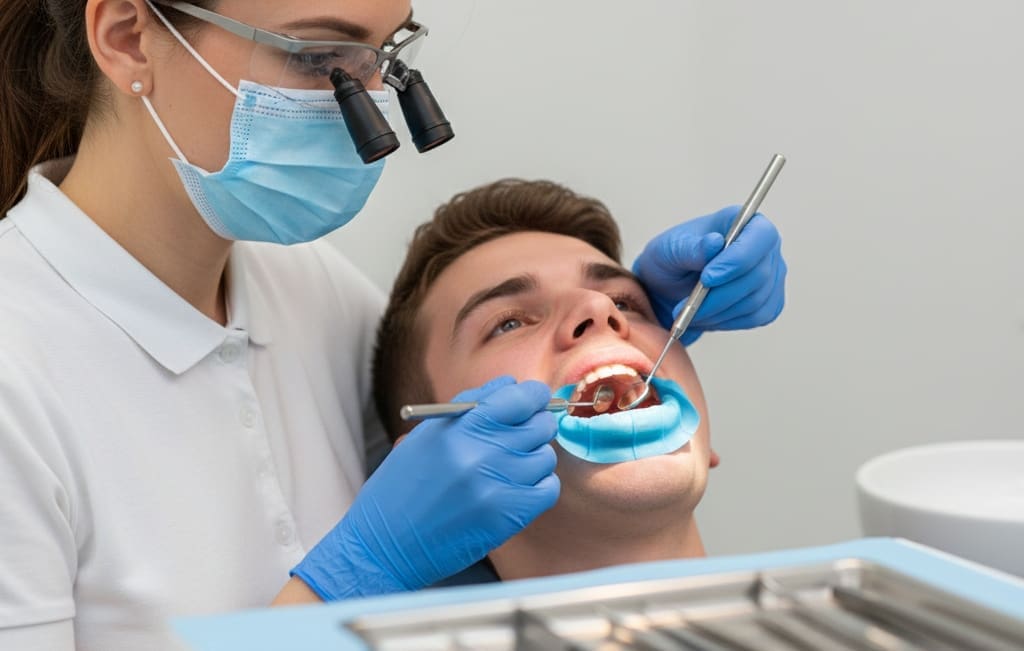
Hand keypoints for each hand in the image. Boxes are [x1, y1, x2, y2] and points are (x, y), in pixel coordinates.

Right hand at [291, 377, 558, 599]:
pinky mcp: (508, 517)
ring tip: (510, 466)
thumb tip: (511, 385)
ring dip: (533, 458)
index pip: (517, 397)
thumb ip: (470, 405)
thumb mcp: (426, 435)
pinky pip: (548, 489)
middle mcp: (480, 455)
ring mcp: (497, 487)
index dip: (532, 395)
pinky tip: (518, 487)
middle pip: (539, 425)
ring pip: (545, 457)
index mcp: (457, 429)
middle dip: (536, 424)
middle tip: (523, 432)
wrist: (385, 544)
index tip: (535, 398)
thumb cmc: (402, 486)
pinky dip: (539, 485)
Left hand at [632, 206, 785, 344]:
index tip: (707, 279)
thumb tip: (714, 242)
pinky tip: (706, 317)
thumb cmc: (672, 259)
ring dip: (718, 312)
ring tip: (689, 313)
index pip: (761, 235)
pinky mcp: (769, 301)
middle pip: (759, 275)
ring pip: (755, 301)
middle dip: (720, 296)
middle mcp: (765, 246)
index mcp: (745, 220)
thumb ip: (691, 248)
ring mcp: (771, 274)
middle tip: (686, 307)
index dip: (738, 259)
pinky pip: (756, 317)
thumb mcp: (670, 249)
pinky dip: (726, 322)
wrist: (669, 285)